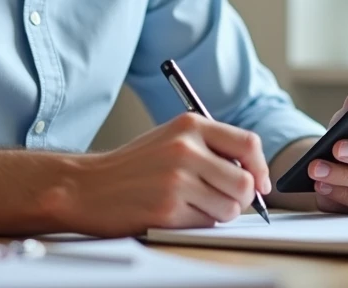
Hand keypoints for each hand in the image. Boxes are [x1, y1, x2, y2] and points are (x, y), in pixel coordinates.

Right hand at [71, 113, 270, 236]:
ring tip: (193, 204)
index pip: (248, 144)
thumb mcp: (171, 138)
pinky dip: (198, 223)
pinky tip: (175, 212)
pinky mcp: (168, 210)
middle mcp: (186, 149)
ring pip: (230, 207)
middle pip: (245, 182)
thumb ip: (211, 147)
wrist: (87, 186)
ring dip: (218, 212)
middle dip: (241, 197)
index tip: (260, 183)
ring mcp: (177, 180)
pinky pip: (206, 223)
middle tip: (223, 198)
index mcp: (190, 125)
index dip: (260, 168)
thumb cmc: (133, 166)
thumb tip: (255, 176)